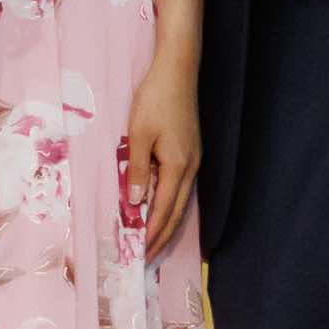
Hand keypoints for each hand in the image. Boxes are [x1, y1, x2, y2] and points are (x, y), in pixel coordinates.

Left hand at [125, 48, 201, 256]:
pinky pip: (180, 186)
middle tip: (147, 256)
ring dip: (166, 221)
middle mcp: (190, 168)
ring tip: (153, 240)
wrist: (177, 71)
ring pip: (180, 200)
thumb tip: (135, 203)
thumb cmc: (155, 99)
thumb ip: (137, 170)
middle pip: (176, 211)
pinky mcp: (189, 151)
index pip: (163, 209)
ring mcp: (193, 159)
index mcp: (178, 166)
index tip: (141, 252)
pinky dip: (170, 202)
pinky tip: (161, 206)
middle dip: (161, 235)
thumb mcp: (139, 135)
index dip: (152, 232)